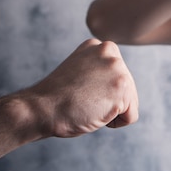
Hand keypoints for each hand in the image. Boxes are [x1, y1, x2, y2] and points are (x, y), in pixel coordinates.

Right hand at [24, 39, 138, 137]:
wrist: (40, 109)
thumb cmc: (56, 99)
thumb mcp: (81, 73)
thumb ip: (100, 71)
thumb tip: (115, 82)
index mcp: (99, 46)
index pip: (117, 77)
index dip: (100, 93)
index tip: (79, 91)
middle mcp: (110, 51)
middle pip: (127, 89)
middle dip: (108, 102)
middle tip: (82, 100)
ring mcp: (117, 67)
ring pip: (130, 102)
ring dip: (111, 112)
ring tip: (88, 105)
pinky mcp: (122, 86)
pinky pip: (131, 116)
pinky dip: (115, 123)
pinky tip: (94, 113)